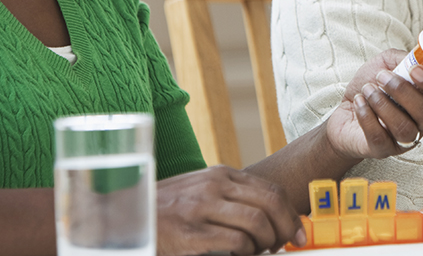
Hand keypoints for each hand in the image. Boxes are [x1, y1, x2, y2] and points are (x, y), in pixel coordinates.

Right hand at [156, 165, 302, 255]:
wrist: (124, 218)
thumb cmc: (166, 210)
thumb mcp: (200, 192)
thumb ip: (230, 197)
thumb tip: (269, 216)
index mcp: (221, 175)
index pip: (271, 190)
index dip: (291, 213)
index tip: (298, 231)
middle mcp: (214, 186)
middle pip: (271, 204)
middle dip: (287, 228)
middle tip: (287, 245)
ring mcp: (202, 208)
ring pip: (257, 223)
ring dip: (267, 243)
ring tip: (259, 252)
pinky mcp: (192, 233)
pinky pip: (237, 243)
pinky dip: (246, 253)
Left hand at [325, 49, 422, 159]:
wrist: (343, 109)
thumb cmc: (370, 85)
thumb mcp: (386, 63)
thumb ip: (403, 59)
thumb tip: (415, 59)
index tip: (414, 70)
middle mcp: (420, 123)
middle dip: (403, 91)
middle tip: (382, 77)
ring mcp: (403, 140)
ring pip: (404, 128)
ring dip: (383, 104)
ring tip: (368, 89)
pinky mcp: (381, 150)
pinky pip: (379, 137)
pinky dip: (366, 115)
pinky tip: (359, 101)